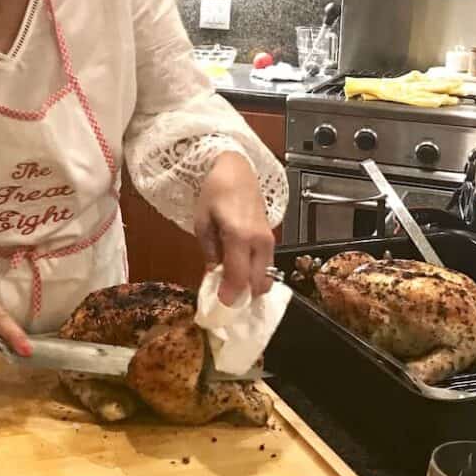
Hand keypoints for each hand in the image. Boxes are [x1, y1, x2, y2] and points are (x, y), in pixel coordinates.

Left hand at [193, 151, 274, 303]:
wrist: (236, 170)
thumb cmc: (214, 193)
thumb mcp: (202, 223)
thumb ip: (209, 252)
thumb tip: (213, 276)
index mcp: (239, 236)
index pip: (238, 276)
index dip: (230, 295)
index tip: (220, 306)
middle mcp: (259, 242)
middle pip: (257, 282)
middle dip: (242, 296)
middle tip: (224, 299)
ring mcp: (269, 241)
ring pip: (266, 278)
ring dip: (250, 287)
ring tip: (231, 288)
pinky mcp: (272, 239)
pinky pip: (267, 266)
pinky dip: (255, 276)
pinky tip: (240, 274)